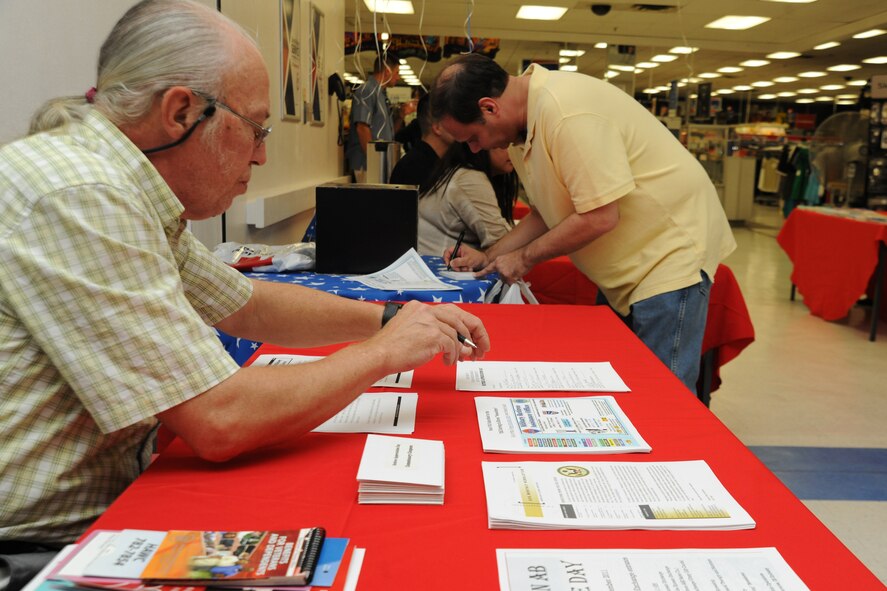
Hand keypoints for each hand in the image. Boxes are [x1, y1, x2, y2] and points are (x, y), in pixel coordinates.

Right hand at [369, 301, 488, 370]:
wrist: (379, 355)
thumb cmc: (391, 348)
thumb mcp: (414, 335)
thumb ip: (438, 337)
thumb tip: (462, 346)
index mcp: (420, 308)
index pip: (452, 311)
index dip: (467, 325)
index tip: (474, 337)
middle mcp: (426, 311)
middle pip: (460, 319)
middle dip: (473, 336)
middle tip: (479, 350)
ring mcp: (429, 321)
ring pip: (456, 334)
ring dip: (459, 350)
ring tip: (455, 359)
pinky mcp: (432, 335)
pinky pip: (452, 345)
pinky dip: (452, 355)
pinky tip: (446, 361)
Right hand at [444, 243, 487, 271]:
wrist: (485, 262)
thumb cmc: (478, 258)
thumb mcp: (468, 260)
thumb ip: (459, 262)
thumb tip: (451, 263)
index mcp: (459, 248)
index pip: (447, 252)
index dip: (446, 258)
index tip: (448, 264)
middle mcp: (458, 253)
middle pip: (450, 260)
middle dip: (455, 266)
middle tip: (459, 269)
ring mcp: (460, 259)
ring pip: (454, 265)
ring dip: (460, 269)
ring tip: (467, 268)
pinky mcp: (462, 264)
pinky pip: (458, 268)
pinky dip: (462, 270)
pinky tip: (468, 269)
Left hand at [479, 249, 531, 283]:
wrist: (526, 256)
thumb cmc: (520, 256)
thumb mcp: (507, 258)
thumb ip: (503, 265)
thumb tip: (505, 271)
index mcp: (498, 261)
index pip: (487, 268)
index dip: (481, 273)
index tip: (474, 275)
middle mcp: (498, 267)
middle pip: (500, 276)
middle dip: (506, 276)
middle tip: (513, 270)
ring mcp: (503, 272)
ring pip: (506, 280)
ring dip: (511, 278)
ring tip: (517, 270)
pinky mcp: (508, 277)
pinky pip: (511, 282)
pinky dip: (515, 280)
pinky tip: (518, 273)